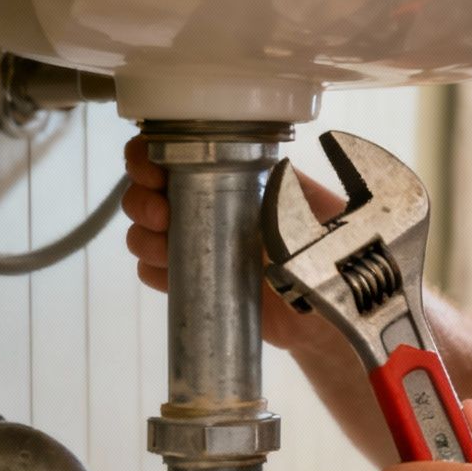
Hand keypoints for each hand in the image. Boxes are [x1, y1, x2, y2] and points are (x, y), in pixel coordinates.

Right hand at [121, 135, 346, 351]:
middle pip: (149, 193)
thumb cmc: (329, 254)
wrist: (325, 316)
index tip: (152, 170)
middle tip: (161, 214)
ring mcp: (197, 246)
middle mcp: (206, 206)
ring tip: (166, 247)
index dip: (150, 156)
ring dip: (144, 237)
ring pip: (146, 233)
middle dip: (142, 200)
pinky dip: (152, 271)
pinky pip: (156, 274)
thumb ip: (298, 190)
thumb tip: (275, 169)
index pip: (177, 154)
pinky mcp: (194, 284)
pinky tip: (166, 271)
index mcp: (232, 177)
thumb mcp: (320, 214)